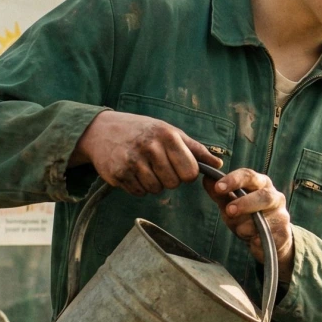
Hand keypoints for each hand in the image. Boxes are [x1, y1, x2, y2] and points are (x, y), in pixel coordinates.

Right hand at [73, 110, 220, 195]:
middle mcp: (150, 147)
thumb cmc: (143, 131)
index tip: (178, 166)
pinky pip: (139, 192)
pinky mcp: (118, 173)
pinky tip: (132, 171)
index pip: (190, 172)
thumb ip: (195, 149)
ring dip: (153, 183)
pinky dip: (138, 186)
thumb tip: (218, 165)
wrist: (103, 129)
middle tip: (158, 165)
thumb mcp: (170, 132)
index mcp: (167, 136)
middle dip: (169, 178)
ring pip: (156, 189)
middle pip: (173, 183)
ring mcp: (132, 161)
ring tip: (144, 167)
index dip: (186, 173)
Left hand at [203, 169, 293, 269]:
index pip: (249, 176)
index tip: (218, 187)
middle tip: (229, 211)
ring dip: (248, 225)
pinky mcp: (284, 233)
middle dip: (245, 203)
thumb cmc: (248, 217)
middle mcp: (275, 196)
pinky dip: (258, 239)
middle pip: (263, 195)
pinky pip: (269, 236)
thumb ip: (220, 194)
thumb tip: (207, 179)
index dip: (233, 180)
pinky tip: (253, 241)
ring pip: (265, 218)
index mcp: (261, 184)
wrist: (268, 241)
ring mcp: (282, 214)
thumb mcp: (231, 205)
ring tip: (240, 230)